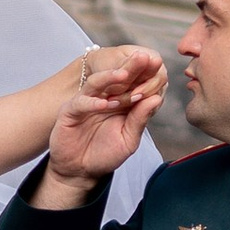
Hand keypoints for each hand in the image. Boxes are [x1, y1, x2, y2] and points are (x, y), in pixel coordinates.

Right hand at [41, 46, 165, 193]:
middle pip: (117, 78)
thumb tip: (155, 99)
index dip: (146, 76)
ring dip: (110, 78)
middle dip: (131, 67)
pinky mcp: (69, 112)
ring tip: (123, 74)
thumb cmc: (105, 154)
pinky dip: (92, 103)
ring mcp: (86, 102)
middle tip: (144, 57)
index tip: (159, 67)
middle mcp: (103, 97)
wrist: (80, 172)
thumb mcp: (128, 139)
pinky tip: (105, 104)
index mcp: (121, 101)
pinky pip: (81, 103)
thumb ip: (140, 120)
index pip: (134, 83)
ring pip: (97, 84)